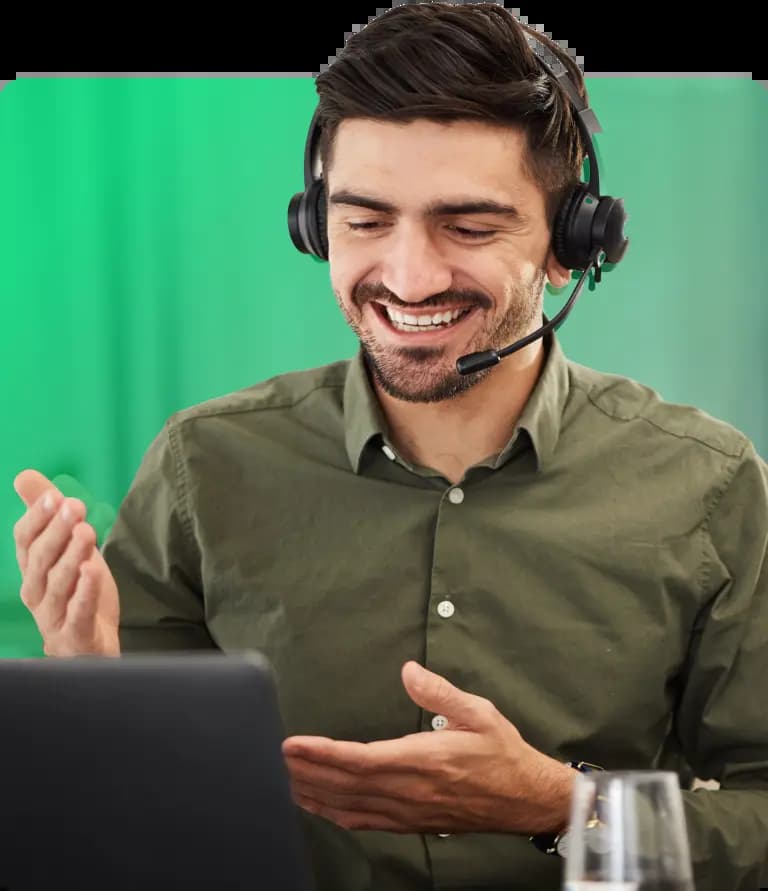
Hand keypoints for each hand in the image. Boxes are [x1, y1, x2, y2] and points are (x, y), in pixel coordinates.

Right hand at [13, 469, 120, 656]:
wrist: (90, 645)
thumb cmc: (74, 592)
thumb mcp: (64, 550)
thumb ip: (46, 515)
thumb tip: (24, 476)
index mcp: (31, 569)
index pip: (25, 540)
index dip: (37, 518)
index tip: (54, 496)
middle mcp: (35, 591)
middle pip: (40, 558)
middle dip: (56, 530)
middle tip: (75, 506)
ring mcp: (53, 615)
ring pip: (57, 583)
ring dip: (71, 555)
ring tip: (87, 531)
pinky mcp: (75, 633)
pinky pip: (78, 612)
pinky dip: (84, 591)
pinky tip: (93, 570)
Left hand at [282, 661, 574, 834]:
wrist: (526, 798)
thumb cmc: (502, 754)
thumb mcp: (477, 712)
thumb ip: (439, 692)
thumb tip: (409, 670)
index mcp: (422, 760)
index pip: (360, 760)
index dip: (322, 754)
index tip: (292, 745)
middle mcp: (410, 791)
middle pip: (345, 786)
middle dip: (306, 773)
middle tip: (275, 759)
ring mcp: (408, 811)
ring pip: (350, 807)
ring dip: (314, 794)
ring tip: (285, 781)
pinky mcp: (412, 823)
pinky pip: (366, 823)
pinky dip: (336, 815)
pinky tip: (319, 808)